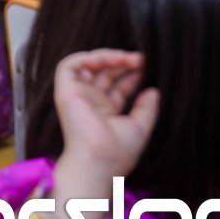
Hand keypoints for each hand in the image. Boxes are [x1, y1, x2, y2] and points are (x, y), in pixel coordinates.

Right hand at [54, 49, 158, 181]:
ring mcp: (77, 95)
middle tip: (140, 59)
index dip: (130, 74)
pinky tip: (108, 59)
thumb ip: (146, 108)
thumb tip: (153, 91)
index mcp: (104, 111)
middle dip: (122, 62)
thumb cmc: (117, 152)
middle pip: (104, 73)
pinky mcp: (65, 91)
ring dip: (107, 57)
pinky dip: (86, 57)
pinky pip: (69, 66)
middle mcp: (90, 101)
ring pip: (87, 65)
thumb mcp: (139, 127)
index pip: (116, 85)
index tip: (146, 67)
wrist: (99, 161)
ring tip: (127, 58)